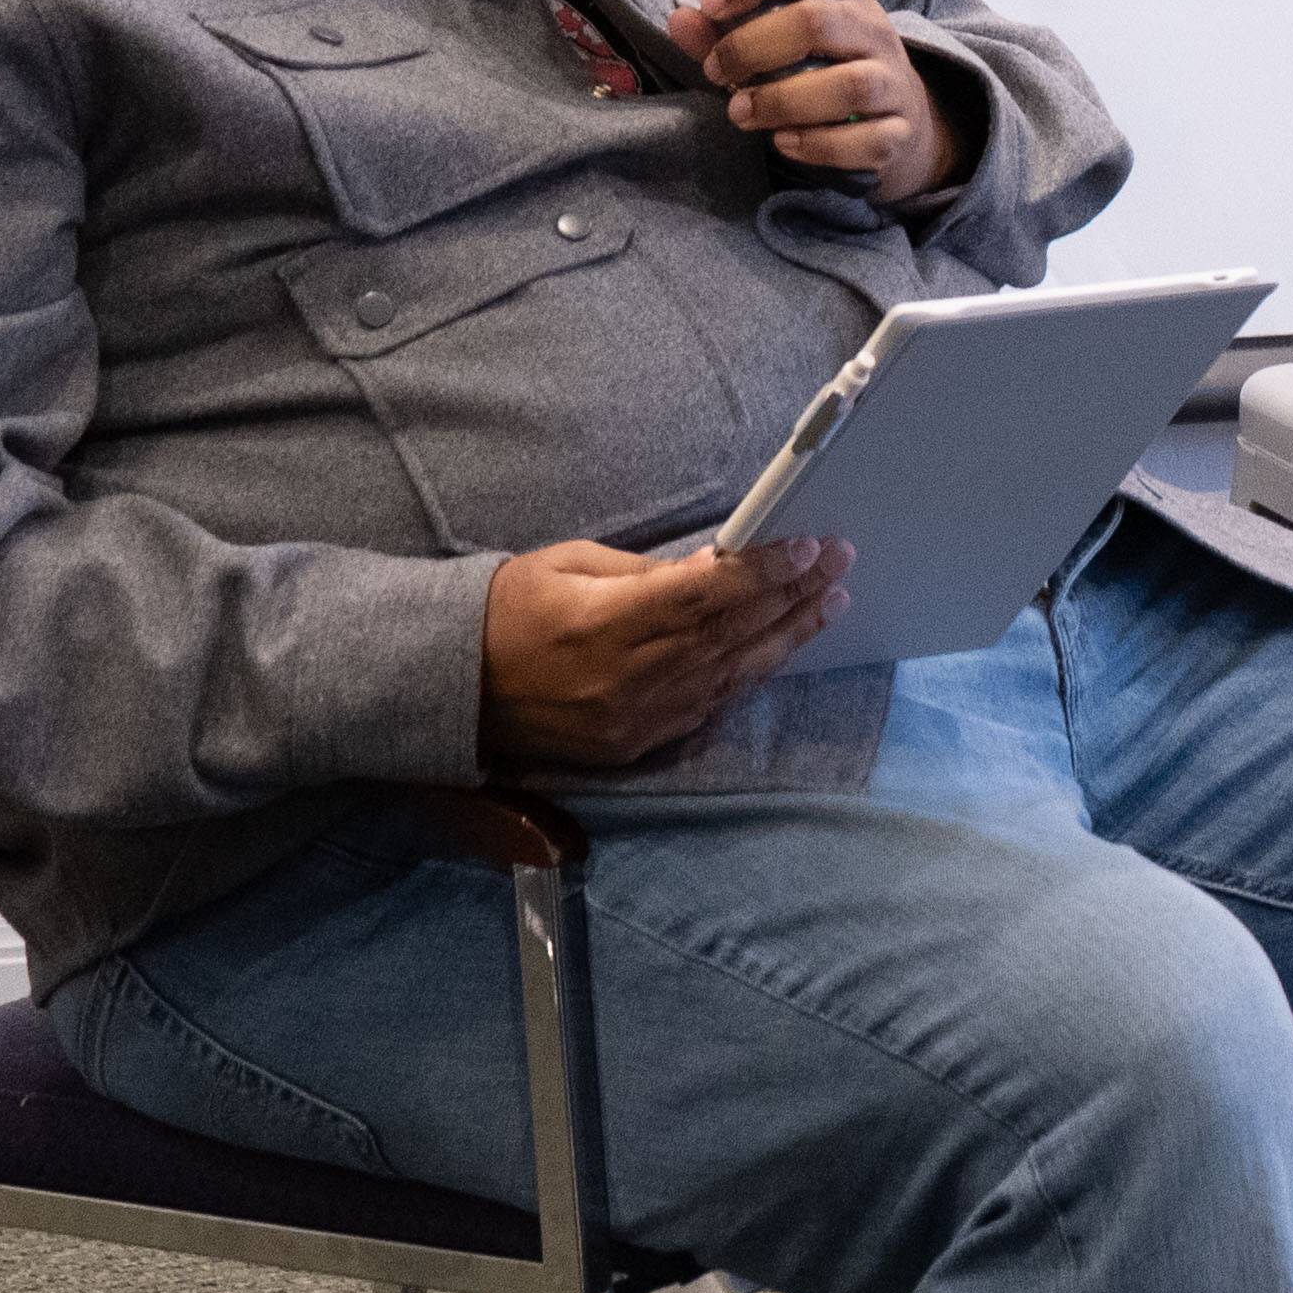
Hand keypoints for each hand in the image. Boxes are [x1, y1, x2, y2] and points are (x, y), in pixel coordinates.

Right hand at [476, 536, 850, 771]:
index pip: (707, 596)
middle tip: (839, 564)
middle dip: (791, 596)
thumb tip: (715, 569)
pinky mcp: (635, 744)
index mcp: (608, 624)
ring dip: (786, 638)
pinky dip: (746, 676)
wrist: (454, 688)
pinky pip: (706, 708)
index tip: (806, 548)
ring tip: (829, 604)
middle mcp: (630, 678)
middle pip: (731, 635)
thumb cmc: (507, 610)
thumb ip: (646, 572)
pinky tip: (779, 650)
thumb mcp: (567, 565)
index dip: (763, 574)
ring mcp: (636, 719)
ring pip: (731, 676)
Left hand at [670, 0, 950, 203]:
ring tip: (742, 113)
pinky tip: (785, 142)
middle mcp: (873, 29)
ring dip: (782, 101)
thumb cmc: (827, 69)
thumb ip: (726, 31)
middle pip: (816, 23)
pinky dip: (819, 145)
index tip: (711, 6)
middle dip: (751, 48)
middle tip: (718, 72)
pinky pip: (867, 140)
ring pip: (848, 85)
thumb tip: (680, 20)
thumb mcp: (783, 38)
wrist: (901, 118)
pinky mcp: (899, 131)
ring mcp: (893, 81)